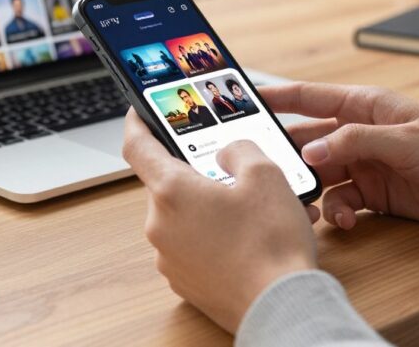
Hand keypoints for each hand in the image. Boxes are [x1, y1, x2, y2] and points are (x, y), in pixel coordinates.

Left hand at [121, 109, 317, 332]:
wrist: (281, 306)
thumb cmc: (272, 242)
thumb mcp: (266, 173)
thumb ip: (240, 149)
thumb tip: (228, 153)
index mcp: (171, 191)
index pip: (137, 146)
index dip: (137, 122)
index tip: (139, 111)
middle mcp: (160, 225)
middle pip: (168, 183)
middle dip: (198, 174)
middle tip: (233, 171)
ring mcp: (170, 258)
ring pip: (185, 216)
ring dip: (212, 206)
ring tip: (255, 210)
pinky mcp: (184, 282)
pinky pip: (194, 246)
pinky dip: (216, 236)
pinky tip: (251, 238)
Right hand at [261, 82, 418, 229]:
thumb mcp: (406, 141)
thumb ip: (355, 142)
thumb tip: (309, 149)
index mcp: (367, 106)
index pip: (311, 96)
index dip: (276, 97)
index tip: (242, 101)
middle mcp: (362, 134)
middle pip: (309, 142)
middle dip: (288, 158)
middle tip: (268, 174)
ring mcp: (368, 165)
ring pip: (322, 176)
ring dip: (313, 192)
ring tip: (311, 207)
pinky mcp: (378, 195)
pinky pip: (342, 202)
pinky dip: (337, 212)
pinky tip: (342, 222)